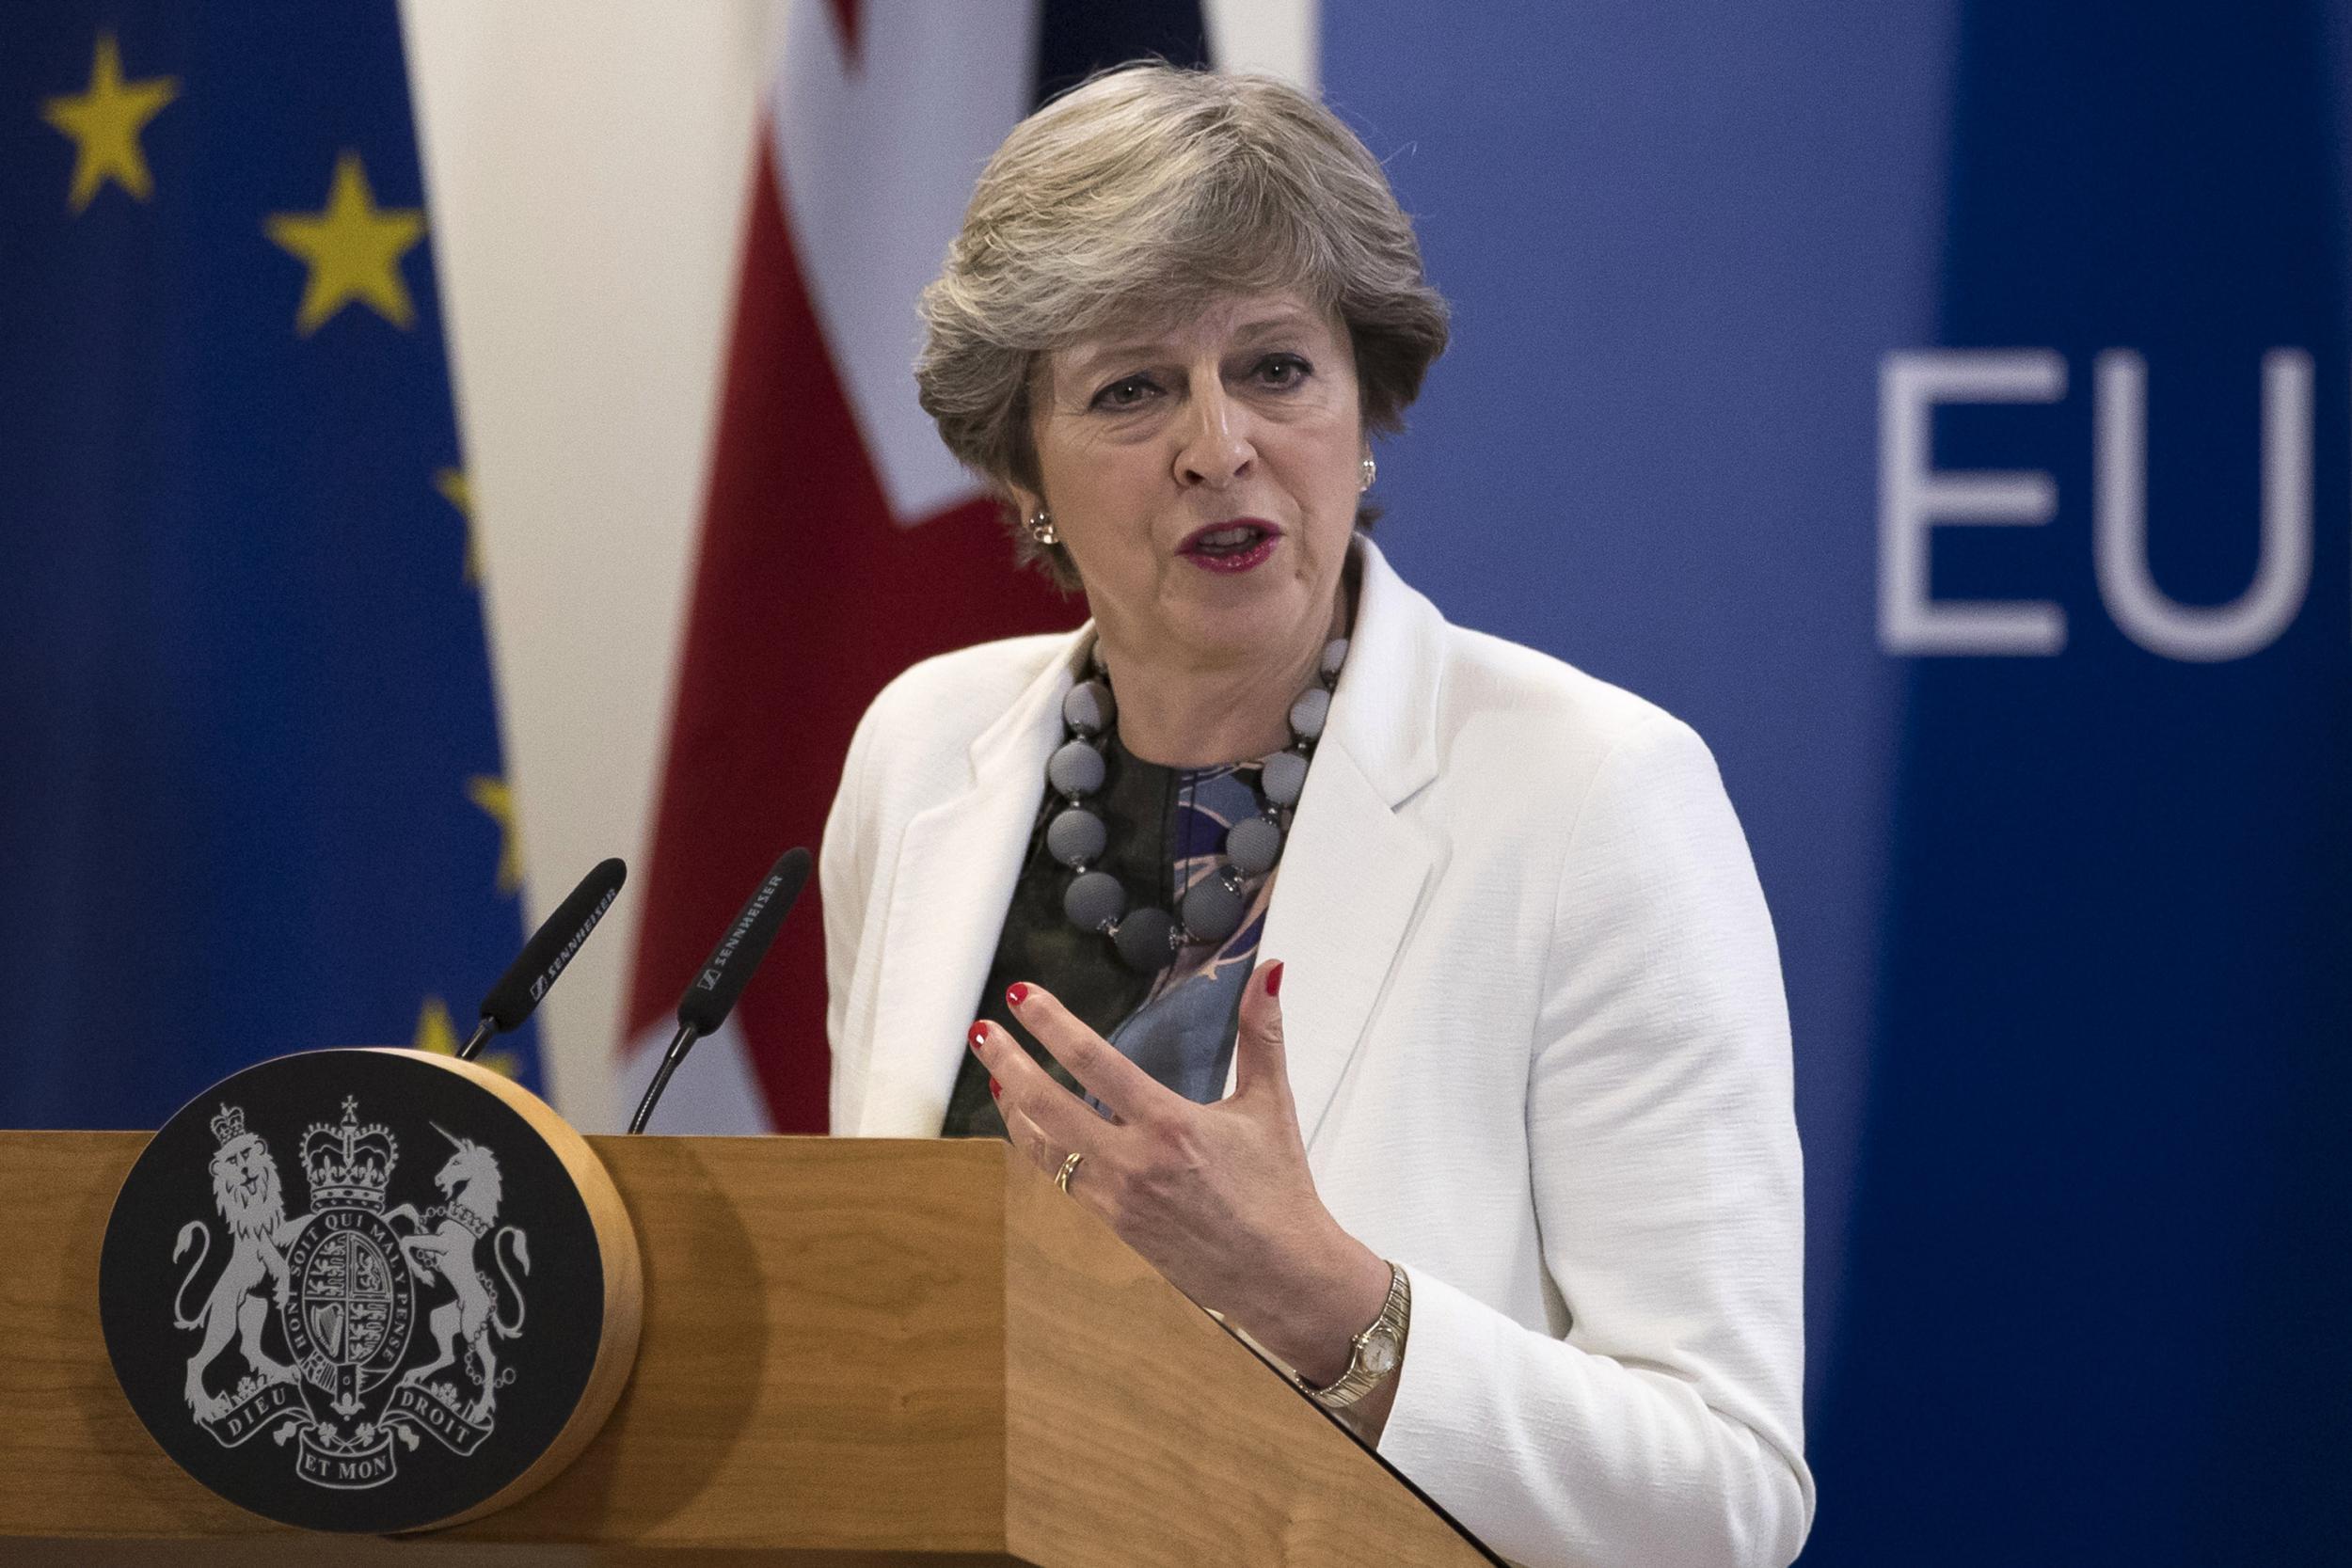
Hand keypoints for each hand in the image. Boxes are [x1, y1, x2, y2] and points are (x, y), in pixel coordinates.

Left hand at [969, 960, 1391, 1386]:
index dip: (1051, 1025)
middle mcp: (1134, 1161)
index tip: (1021, 996)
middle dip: (1008, 1063)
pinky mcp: (1114, 1221)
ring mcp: (1117, 1196)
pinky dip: (1035, 1144)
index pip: (1094, 1062)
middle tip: (981, 1031)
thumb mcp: (1272, 1105)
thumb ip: (1263, 1034)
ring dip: (1012, 1106)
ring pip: (1042, 1146)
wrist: (1281, 1275)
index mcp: (1170, 1125)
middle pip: (1047, 1105)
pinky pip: (1058, 1176)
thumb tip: (1269, 971)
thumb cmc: (1279, 1189)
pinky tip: (1027, 1123)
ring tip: (995, 1071)